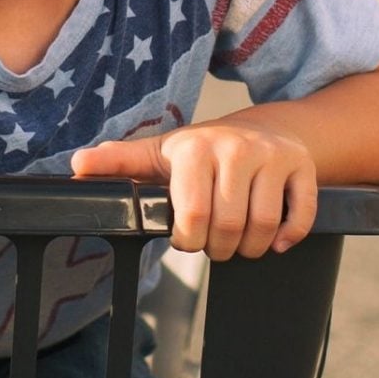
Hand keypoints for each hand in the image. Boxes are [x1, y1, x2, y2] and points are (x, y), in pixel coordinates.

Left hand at [68, 120, 319, 258]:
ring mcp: (273, 156)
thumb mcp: (159, 155)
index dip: (188, 240)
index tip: (187, 237)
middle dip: (219, 249)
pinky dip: (287, 238)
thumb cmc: (203, 152)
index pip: (192, 215)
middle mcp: (236, 148)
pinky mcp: (301, 167)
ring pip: (263, 226)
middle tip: (214, 243)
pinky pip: (299, 216)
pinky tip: (273, 241)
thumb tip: (77, 166)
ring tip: (238, 243)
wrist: (261, 127)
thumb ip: (119, 163)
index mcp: (196, 149)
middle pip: (229, 227)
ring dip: (251, 249)